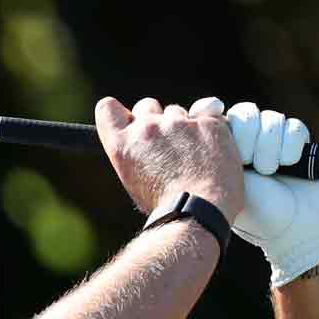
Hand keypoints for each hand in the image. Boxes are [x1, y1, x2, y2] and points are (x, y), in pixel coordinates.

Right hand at [95, 96, 244, 223]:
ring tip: (191, 157)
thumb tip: (148, 142)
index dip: (120, 113)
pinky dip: (209, 132)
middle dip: (155, 119)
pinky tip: (211, 154)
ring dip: (183, 127)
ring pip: (179, 112)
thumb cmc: (165, 206)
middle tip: (166, 145)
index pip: (107, 108)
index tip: (130, 122)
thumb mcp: (134, 179)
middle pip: (146, 105)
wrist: (196, 212)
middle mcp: (147, 128)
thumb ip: (135, 152)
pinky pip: (209, 118)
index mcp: (122, 143)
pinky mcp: (208, 124)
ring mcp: (179, 123)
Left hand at [225, 101, 318, 286]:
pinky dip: (291, 143)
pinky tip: (289, 164)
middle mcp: (248, 145)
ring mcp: (274, 144)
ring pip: (271, 119)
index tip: (213, 109)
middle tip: (248, 162)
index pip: (216, 117)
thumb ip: (213, 157)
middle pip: (245, 113)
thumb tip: (196, 123)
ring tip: (269, 171)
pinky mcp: (299, 144)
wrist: (296, 230)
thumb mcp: (226, 184)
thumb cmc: (256, 215)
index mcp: (224, 153)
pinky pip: (294, 126)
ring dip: (270, 143)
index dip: (212, 109)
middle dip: (248, 135)